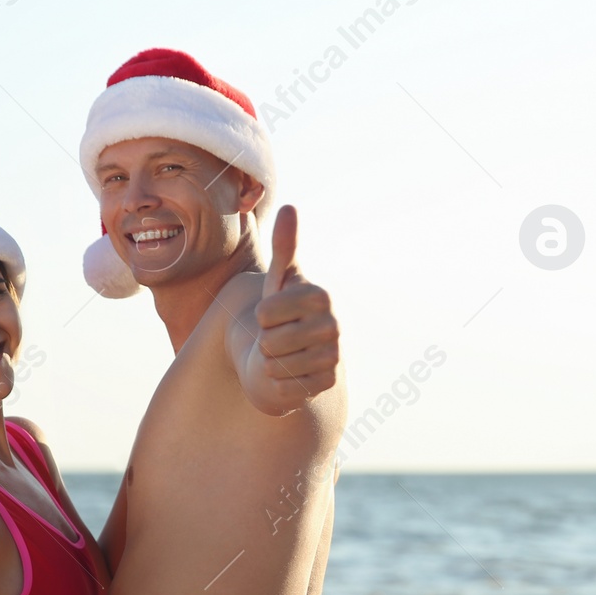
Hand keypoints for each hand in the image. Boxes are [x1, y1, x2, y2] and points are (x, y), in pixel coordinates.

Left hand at [249, 206, 339, 408]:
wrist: (295, 353)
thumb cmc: (283, 311)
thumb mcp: (279, 280)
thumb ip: (283, 246)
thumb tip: (289, 207)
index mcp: (321, 296)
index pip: (265, 312)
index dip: (261, 315)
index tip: (274, 312)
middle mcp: (334, 326)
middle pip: (270, 341)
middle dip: (265, 340)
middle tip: (279, 336)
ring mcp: (334, 358)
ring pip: (275, 365)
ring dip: (271, 362)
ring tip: (285, 353)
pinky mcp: (327, 384)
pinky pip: (283, 386)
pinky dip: (279, 382)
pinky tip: (292, 372)